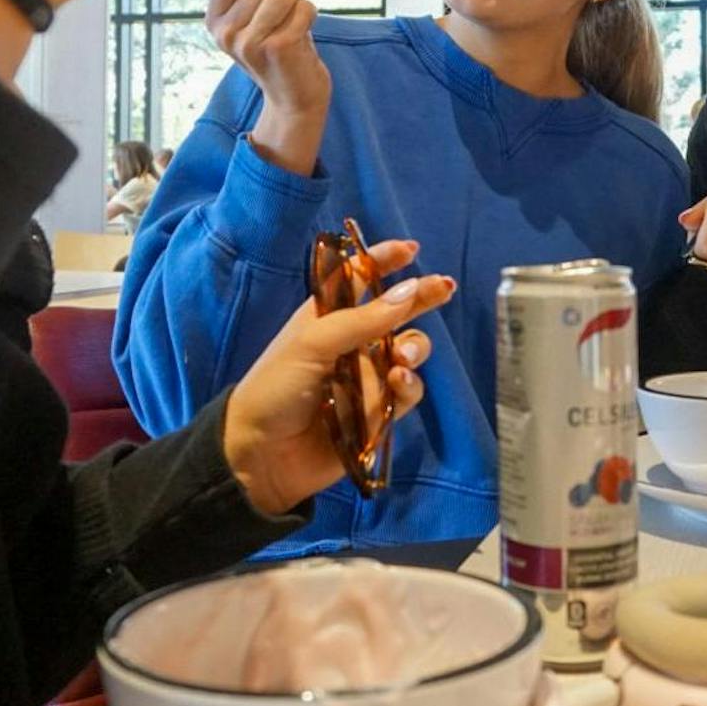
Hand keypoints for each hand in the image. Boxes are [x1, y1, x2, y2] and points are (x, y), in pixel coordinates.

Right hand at [207, 0, 329, 173]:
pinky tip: (305, 30)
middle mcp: (226, 32)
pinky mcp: (277, 48)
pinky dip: (310, 13)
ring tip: (297, 15)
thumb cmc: (278, 52)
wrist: (294, 99)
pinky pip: (302, 8)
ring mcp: (249, 42)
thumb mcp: (252, 20)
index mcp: (214, 20)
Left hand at [222, 239, 455, 515]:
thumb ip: (365, 318)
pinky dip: (409, 384)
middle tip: (444, 289)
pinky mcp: (380, 412)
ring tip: (405, 357)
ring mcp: (369, 378)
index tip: (411, 249)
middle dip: (420, 300)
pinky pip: (408, 391)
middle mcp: (352, 344)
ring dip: (415, 349)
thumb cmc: (275, 388)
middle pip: (398, 313)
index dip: (384, 261)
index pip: (360, 280)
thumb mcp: (313, 343)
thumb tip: (413, 289)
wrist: (262, 455)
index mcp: (327, 318)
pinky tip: (398, 383)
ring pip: (410, 352)